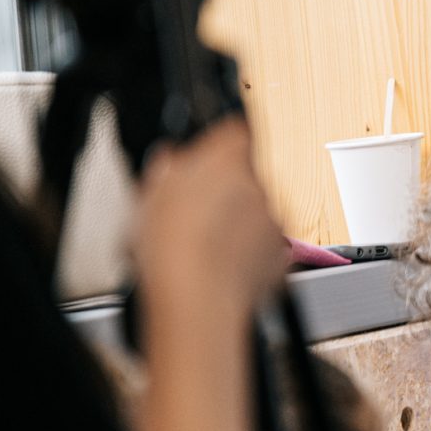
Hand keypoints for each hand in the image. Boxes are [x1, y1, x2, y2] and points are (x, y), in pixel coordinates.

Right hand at [136, 121, 288, 326]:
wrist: (198, 300)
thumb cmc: (171, 251)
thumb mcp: (149, 199)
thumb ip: (166, 171)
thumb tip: (170, 160)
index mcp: (227, 160)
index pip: (235, 130)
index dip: (221, 143)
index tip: (209, 155)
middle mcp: (259, 185)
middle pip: (245, 176)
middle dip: (226, 191)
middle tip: (194, 213)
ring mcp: (274, 220)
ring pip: (256, 212)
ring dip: (238, 223)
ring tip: (204, 246)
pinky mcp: (281, 253)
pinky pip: (264, 245)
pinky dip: (248, 253)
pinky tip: (220, 265)